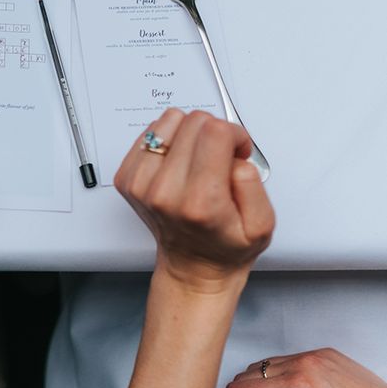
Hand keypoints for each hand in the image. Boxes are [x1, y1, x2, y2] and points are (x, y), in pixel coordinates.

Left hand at [113, 109, 274, 289]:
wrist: (192, 266)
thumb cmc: (224, 244)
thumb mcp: (261, 225)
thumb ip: (253, 185)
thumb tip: (233, 158)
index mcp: (199, 202)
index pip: (215, 132)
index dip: (235, 134)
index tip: (238, 150)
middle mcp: (164, 191)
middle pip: (193, 122)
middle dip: (215, 132)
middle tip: (220, 157)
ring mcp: (140, 184)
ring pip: (169, 121)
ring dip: (189, 133)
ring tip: (198, 158)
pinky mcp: (126, 178)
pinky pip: (149, 132)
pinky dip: (167, 139)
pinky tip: (178, 161)